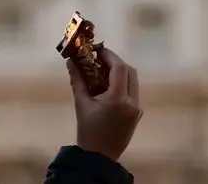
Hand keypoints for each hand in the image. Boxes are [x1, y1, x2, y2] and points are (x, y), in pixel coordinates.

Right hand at [66, 46, 141, 161]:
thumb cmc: (88, 130)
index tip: (97, 50)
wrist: (99, 157)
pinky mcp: (137, 113)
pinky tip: (107, 84)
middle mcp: (132, 102)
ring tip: (102, 70)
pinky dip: (122, 83)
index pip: (119, 68)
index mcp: (119, 99)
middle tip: (99, 58)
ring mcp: (137, 108)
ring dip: (120, 71)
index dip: (109, 55)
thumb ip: (78, 80)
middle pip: (130, 71)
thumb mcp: (81, 103)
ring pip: (133, 81)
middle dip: (115, 61)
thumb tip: (70, 61)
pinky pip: (132, 91)